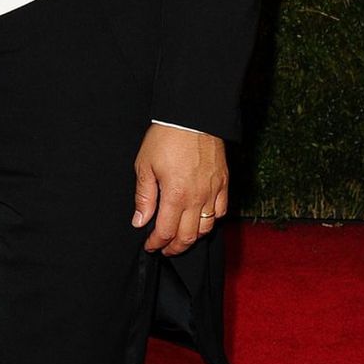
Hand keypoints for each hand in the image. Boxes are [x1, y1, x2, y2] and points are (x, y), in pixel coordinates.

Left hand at [132, 125, 227, 256]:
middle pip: (188, 237)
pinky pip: (221, 211)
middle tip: (164, 248)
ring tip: (180, 237)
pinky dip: (211, 221)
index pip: (166, 232)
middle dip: (174, 248)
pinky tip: (201, 220)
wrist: (193, 115)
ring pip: (206, 228)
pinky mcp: (224, 183)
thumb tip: (140, 221)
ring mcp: (213, 191)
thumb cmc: (166, 138)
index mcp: (176, 195)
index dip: (156, 243)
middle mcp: (197, 198)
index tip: (150, 246)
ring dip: (192, 238)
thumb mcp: (145, 166)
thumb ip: (144, 197)